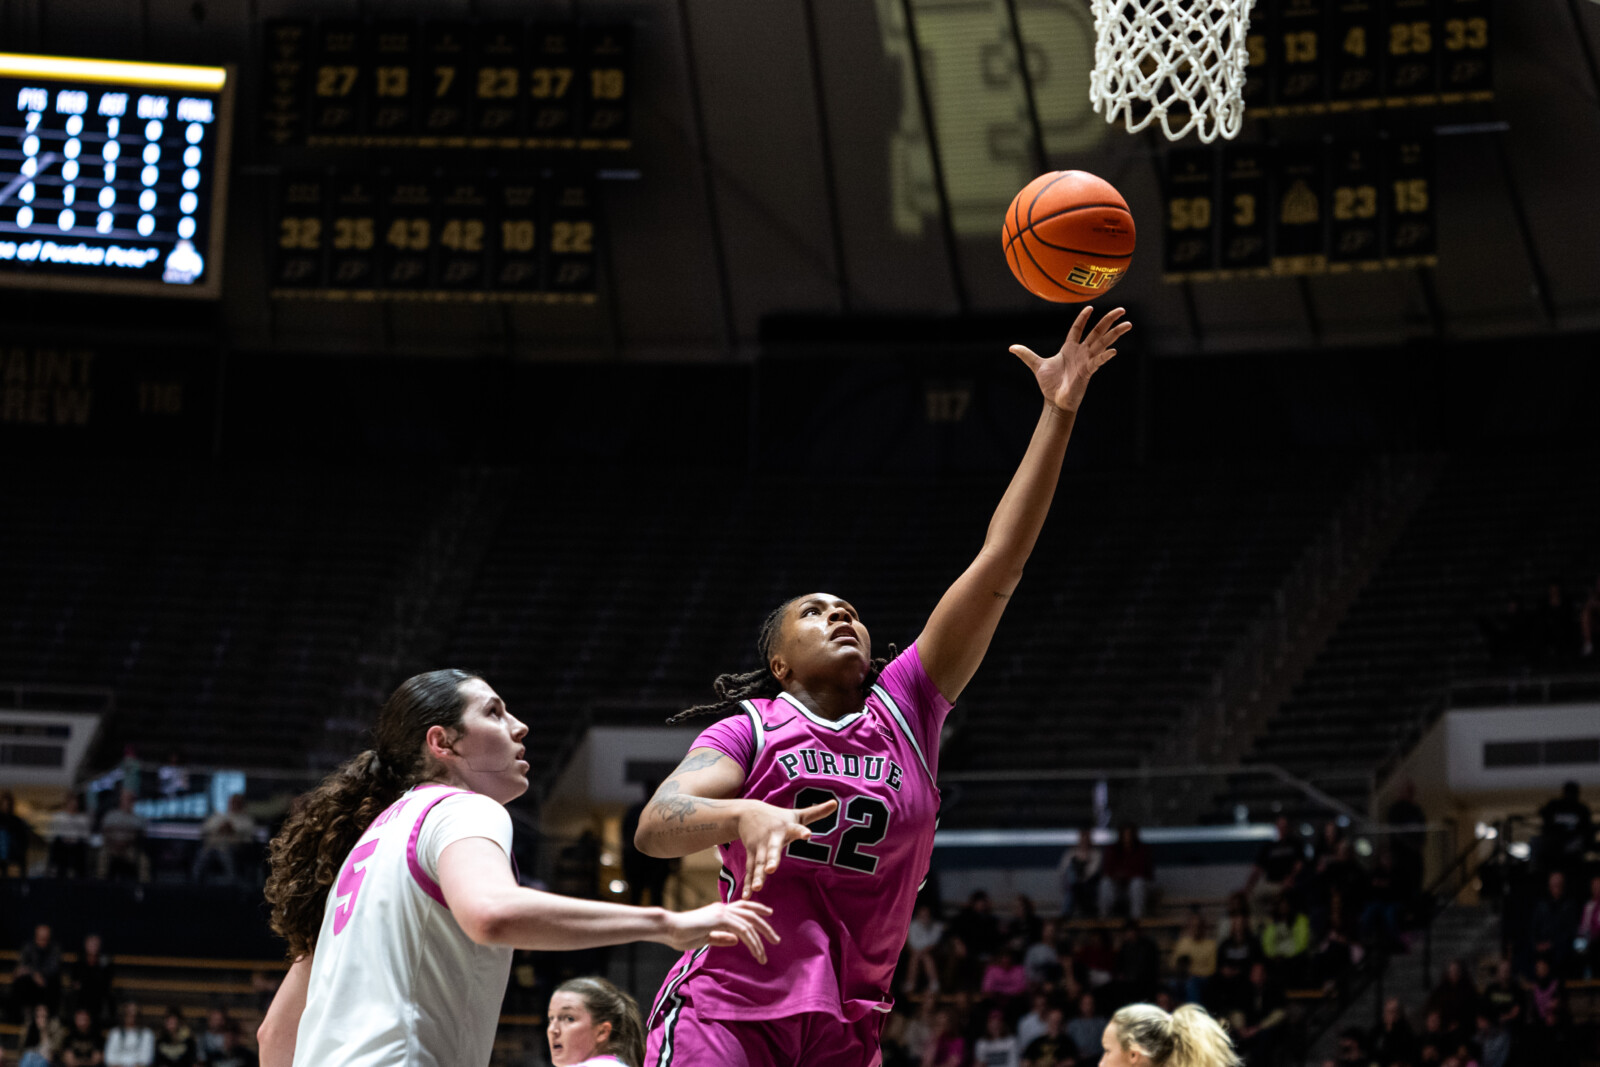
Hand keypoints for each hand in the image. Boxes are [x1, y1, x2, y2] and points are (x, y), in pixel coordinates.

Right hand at [665, 900, 780, 962]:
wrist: (670, 928)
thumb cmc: (683, 934)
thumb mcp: (706, 937)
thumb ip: (721, 937)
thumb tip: (736, 940)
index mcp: (720, 910)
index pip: (743, 907)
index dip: (757, 909)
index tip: (769, 914)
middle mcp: (723, 908)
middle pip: (751, 912)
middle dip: (765, 926)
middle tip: (776, 939)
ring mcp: (722, 912)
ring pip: (749, 922)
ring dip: (760, 939)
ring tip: (765, 953)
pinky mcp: (720, 919)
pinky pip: (743, 929)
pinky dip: (752, 941)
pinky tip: (756, 951)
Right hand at [737, 797, 837, 897]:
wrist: (746, 812)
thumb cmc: (778, 816)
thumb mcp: (797, 814)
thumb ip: (816, 812)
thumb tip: (835, 802)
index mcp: (786, 828)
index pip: (796, 830)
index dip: (802, 832)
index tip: (808, 835)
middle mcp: (771, 838)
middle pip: (772, 850)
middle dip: (771, 859)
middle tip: (771, 869)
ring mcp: (759, 847)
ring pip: (758, 863)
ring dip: (757, 876)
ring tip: (757, 887)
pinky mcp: (751, 855)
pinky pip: (750, 870)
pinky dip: (747, 883)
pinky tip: (746, 896)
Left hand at [1010, 306, 1130, 412]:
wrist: (1055, 401)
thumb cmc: (1049, 384)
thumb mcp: (1037, 365)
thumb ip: (1026, 354)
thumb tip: (1011, 347)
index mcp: (1070, 348)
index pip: (1077, 329)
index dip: (1083, 318)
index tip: (1090, 307)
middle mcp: (1081, 352)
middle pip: (1097, 332)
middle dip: (1109, 320)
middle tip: (1122, 310)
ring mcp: (1086, 360)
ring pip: (1103, 343)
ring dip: (1115, 334)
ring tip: (1128, 324)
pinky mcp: (1088, 371)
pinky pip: (1098, 361)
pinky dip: (1105, 356)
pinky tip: (1113, 351)